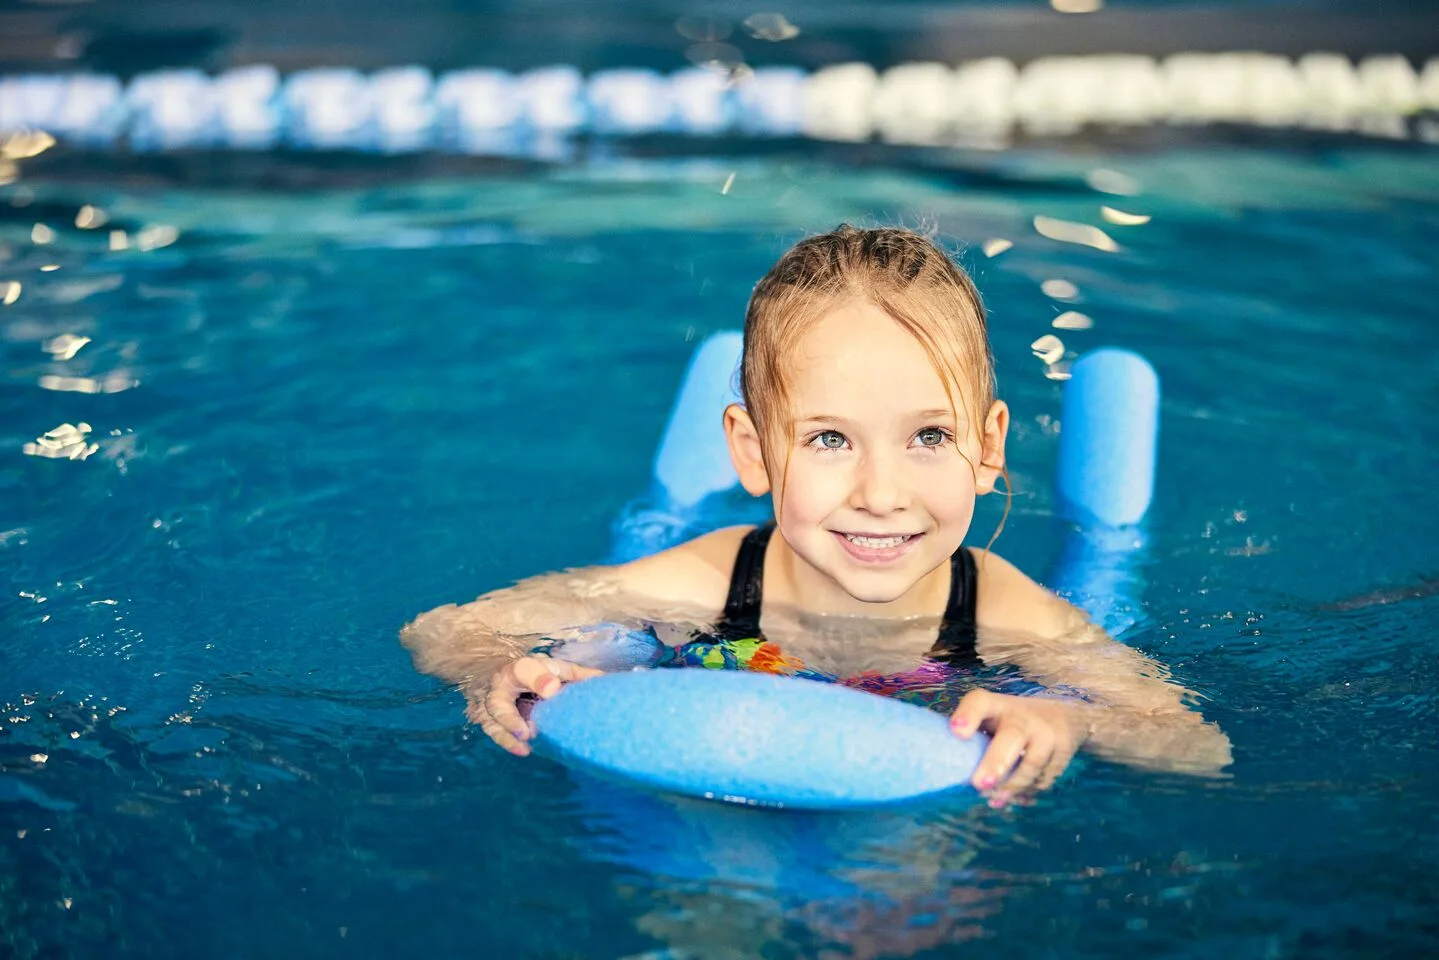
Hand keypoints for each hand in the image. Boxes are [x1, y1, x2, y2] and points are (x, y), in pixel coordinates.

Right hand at [465, 655, 603, 756]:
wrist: (506, 679)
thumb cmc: (538, 675)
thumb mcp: (556, 670)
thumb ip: (576, 675)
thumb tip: (603, 680)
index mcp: (520, 669)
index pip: (525, 670)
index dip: (538, 679)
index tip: (553, 688)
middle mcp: (501, 688)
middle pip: (498, 701)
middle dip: (511, 718)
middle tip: (528, 731)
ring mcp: (491, 707)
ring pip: (492, 722)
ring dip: (507, 736)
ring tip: (525, 744)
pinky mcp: (489, 721)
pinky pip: (494, 733)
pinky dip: (507, 743)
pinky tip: (524, 750)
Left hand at [950, 690, 1088, 805]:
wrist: (1064, 715)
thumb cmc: (1010, 720)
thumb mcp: (992, 717)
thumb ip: (974, 736)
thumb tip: (946, 768)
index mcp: (997, 705)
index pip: (980, 702)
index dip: (969, 715)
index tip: (957, 732)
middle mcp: (1023, 718)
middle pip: (1012, 736)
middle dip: (996, 762)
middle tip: (979, 784)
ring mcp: (1047, 735)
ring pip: (1032, 764)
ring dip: (1011, 786)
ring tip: (994, 798)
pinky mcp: (1062, 754)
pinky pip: (1043, 779)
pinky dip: (1026, 793)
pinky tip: (1011, 799)